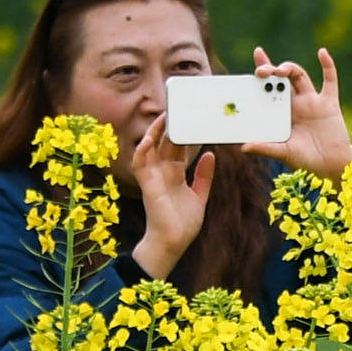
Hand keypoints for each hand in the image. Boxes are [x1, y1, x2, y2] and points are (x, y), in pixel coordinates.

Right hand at [124, 105, 211, 278]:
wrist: (173, 242)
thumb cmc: (183, 223)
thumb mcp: (199, 195)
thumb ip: (204, 175)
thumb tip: (211, 154)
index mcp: (175, 174)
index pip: (177, 148)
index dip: (182, 133)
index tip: (190, 118)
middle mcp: (162, 172)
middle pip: (165, 144)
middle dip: (169, 127)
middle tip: (177, 109)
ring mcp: (154, 177)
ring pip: (151, 148)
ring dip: (155, 133)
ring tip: (163, 117)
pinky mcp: (147, 184)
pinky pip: (140, 163)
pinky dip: (143, 150)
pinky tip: (149, 139)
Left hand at [262, 47, 351, 181]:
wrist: (332, 168)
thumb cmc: (306, 162)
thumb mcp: (283, 153)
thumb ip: (265, 147)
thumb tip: (243, 147)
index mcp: (281, 112)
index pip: (267, 88)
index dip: (260, 74)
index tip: (251, 65)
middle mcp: (295, 103)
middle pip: (280, 78)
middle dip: (271, 70)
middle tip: (261, 71)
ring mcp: (312, 101)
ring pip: (299, 76)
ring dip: (290, 68)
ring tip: (281, 70)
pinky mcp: (329, 103)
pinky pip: (330, 81)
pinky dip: (328, 65)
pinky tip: (322, 52)